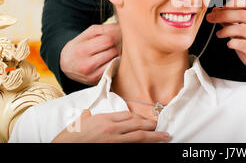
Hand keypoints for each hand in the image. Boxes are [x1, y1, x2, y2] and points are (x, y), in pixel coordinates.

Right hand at [52, 110, 169, 142]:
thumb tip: (87, 114)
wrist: (63, 148)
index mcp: (104, 119)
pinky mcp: (114, 149)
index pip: (127, 115)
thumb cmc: (68, 138)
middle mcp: (111, 128)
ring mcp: (113, 140)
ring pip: (138, 136)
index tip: (145, 120)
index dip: (139, 117)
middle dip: (150, 125)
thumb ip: (86, 118)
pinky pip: (132, 146)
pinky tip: (150, 145)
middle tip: (161, 125)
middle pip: (136, 123)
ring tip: (164, 136)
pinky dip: (142, 144)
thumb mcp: (77, 124)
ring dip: (153, 135)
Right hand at [60, 23, 121, 85]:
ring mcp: (92, 75)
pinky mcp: (97, 81)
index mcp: (82, 50)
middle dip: (117, 44)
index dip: (115, 35)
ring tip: (111, 50)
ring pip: (116, 60)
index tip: (116, 34)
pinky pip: (114, 69)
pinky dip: (115, 62)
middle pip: (113, 50)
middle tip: (115, 42)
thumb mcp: (86, 34)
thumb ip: (103, 29)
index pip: (108, 40)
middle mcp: (86, 65)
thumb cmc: (78, 46)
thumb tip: (121, 27)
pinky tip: (110, 59)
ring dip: (117, 54)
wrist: (66, 65)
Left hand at [206, 0, 245, 83]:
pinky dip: (231, 42)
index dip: (234, 2)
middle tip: (211, 17)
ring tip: (219, 34)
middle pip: (243, 14)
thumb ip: (232, 21)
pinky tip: (228, 44)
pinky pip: (242, 43)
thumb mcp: (243, 34)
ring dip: (226, 30)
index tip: (220, 8)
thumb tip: (217, 11)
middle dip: (224, 15)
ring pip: (242, 28)